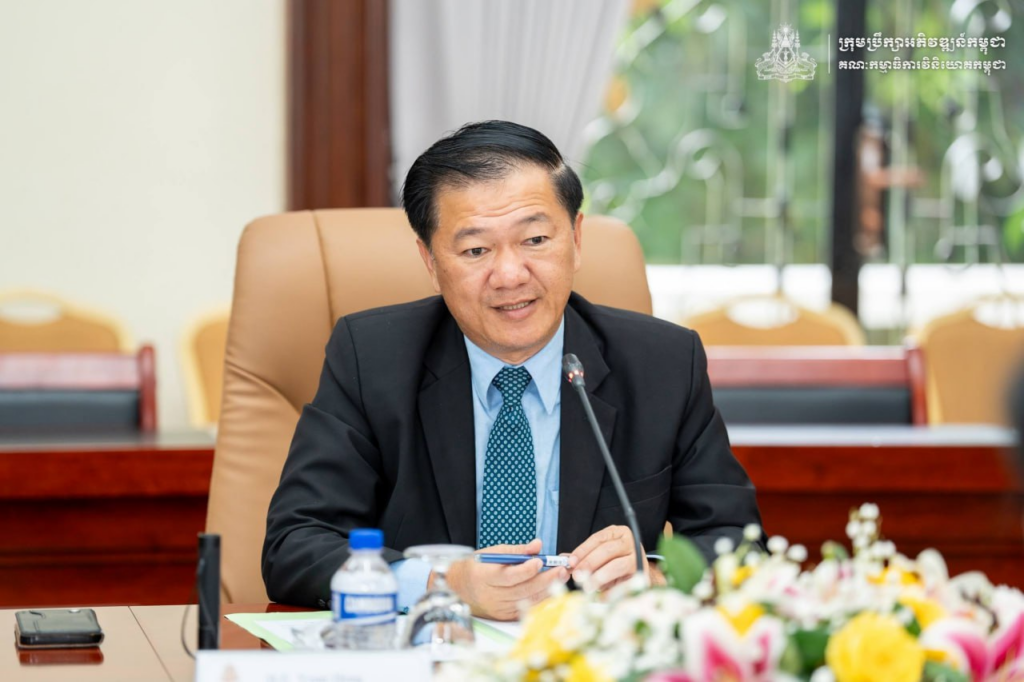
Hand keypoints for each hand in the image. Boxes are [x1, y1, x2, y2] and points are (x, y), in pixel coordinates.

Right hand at [443, 539, 573, 620]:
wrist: (461, 586)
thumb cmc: (479, 566)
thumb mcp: (494, 552)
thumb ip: (517, 550)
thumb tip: (538, 545)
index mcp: (485, 576)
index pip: (508, 576)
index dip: (525, 570)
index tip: (540, 561)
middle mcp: (491, 595)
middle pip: (522, 590)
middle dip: (545, 579)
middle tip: (562, 569)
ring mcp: (498, 608)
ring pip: (527, 600)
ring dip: (547, 589)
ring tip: (561, 576)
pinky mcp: (504, 615)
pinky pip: (526, 608)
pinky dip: (541, 599)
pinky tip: (552, 589)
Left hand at [570, 525, 648, 590]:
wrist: (636, 576)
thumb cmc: (613, 563)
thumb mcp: (598, 555)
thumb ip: (582, 557)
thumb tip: (562, 560)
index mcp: (618, 533)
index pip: (598, 539)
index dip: (582, 550)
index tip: (571, 562)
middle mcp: (630, 542)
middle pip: (607, 550)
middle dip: (589, 563)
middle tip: (576, 576)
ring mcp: (638, 559)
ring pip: (617, 565)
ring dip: (599, 577)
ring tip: (587, 587)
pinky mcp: (642, 577)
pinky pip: (625, 583)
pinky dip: (611, 591)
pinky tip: (600, 597)